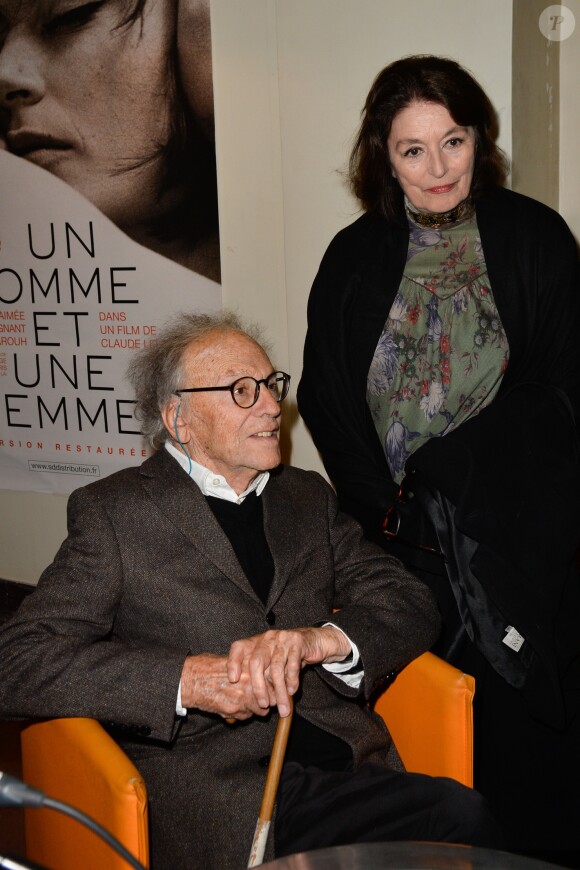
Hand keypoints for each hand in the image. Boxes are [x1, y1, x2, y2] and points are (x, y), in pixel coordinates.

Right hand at [180, 653, 270, 720]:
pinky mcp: (233, 710)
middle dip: (269, 700)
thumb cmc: (208, 667)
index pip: (275, 681)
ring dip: (257, 709)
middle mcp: (249, 682)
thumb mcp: (233, 661)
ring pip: (261, 710)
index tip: (275, 689)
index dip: (275, 687)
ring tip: (248, 703)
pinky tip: (235, 706)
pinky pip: (246, 716)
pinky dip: (243, 714)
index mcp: (250, 667)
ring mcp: (242, 697)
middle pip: (272, 698)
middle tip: (266, 700)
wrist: (191, 680)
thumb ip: (249, 669)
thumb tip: (264, 674)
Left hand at [227, 626, 350, 717]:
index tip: (233, 680)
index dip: (233, 662)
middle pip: (257, 662)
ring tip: (282, 708)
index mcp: (256, 642)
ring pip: (276, 668)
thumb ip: (261, 675)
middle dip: (259, 686)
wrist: (312, 641)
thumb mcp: (271, 661)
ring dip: (279, 691)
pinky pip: (292, 665)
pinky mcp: (297, 642)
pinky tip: (292, 691)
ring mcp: (281, 639)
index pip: (238, 647)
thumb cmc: (286, 656)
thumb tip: (250, 703)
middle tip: (263, 705)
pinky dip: (292, 681)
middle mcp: (266, 638)